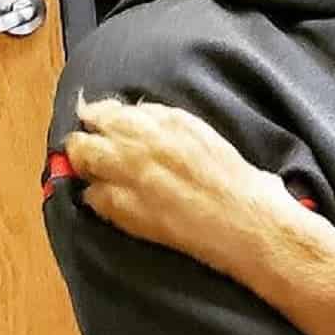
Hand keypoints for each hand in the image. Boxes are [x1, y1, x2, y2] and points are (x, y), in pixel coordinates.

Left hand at [66, 96, 291, 273]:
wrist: (251, 227)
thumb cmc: (246, 189)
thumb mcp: (212, 142)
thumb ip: (175, 128)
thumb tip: (146, 123)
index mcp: (171, 120)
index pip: (118, 107)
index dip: (109, 119)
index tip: (109, 127)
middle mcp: (145, 138)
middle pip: (93, 123)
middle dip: (92, 135)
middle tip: (98, 151)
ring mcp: (128, 170)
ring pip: (82, 154)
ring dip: (87, 163)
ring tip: (98, 176)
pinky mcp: (122, 204)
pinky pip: (91, 195)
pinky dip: (98, 198)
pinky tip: (115, 205)